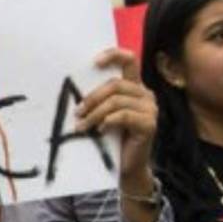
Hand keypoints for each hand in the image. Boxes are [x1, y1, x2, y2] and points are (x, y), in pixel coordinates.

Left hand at [75, 48, 157, 179]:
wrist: (126, 166)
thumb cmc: (111, 139)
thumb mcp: (102, 114)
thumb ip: (97, 100)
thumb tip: (72, 89)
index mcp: (134, 87)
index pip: (129, 60)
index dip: (113, 55)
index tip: (93, 62)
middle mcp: (145, 94)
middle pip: (115, 85)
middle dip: (92, 98)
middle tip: (77, 113)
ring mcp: (150, 109)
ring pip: (117, 101)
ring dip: (94, 114)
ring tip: (82, 126)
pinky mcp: (150, 124)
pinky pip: (123, 116)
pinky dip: (107, 121)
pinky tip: (100, 130)